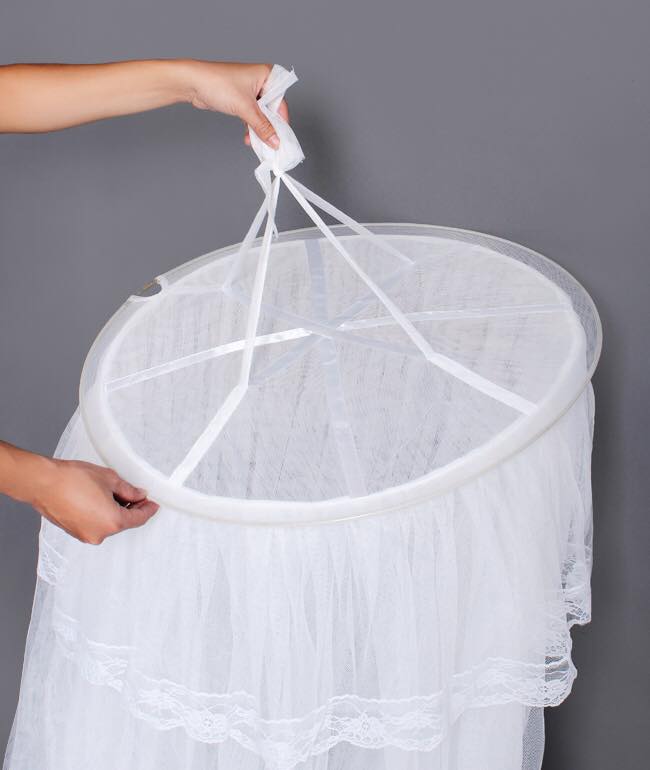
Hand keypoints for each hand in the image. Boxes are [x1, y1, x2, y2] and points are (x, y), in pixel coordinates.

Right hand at [31, 458, 158, 544]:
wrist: (42, 483)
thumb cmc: (72, 479)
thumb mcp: (109, 479)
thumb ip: (129, 490)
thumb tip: (139, 495)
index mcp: (112, 522)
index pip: (139, 519)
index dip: (148, 510)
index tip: (153, 504)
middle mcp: (100, 534)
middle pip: (124, 523)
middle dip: (131, 508)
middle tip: (135, 493)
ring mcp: (85, 535)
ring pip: (109, 524)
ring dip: (115, 511)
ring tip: (114, 493)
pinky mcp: (75, 532)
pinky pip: (95, 525)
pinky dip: (101, 515)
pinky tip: (99, 499)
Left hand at [184, 61, 288, 148]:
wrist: (193, 83)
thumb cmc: (219, 84)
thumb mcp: (245, 107)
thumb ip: (262, 126)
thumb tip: (275, 141)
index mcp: (268, 75)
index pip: (281, 102)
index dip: (281, 122)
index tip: (281, 139)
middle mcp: (261, 81)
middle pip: (272, 110)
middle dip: (268, 128)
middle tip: (269, 144)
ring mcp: (251, 91)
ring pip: (261, 116)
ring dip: (258, 131)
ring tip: (255, 143)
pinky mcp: (241, 100)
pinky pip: (252, 117)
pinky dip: (251, 128)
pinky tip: (248, 138)